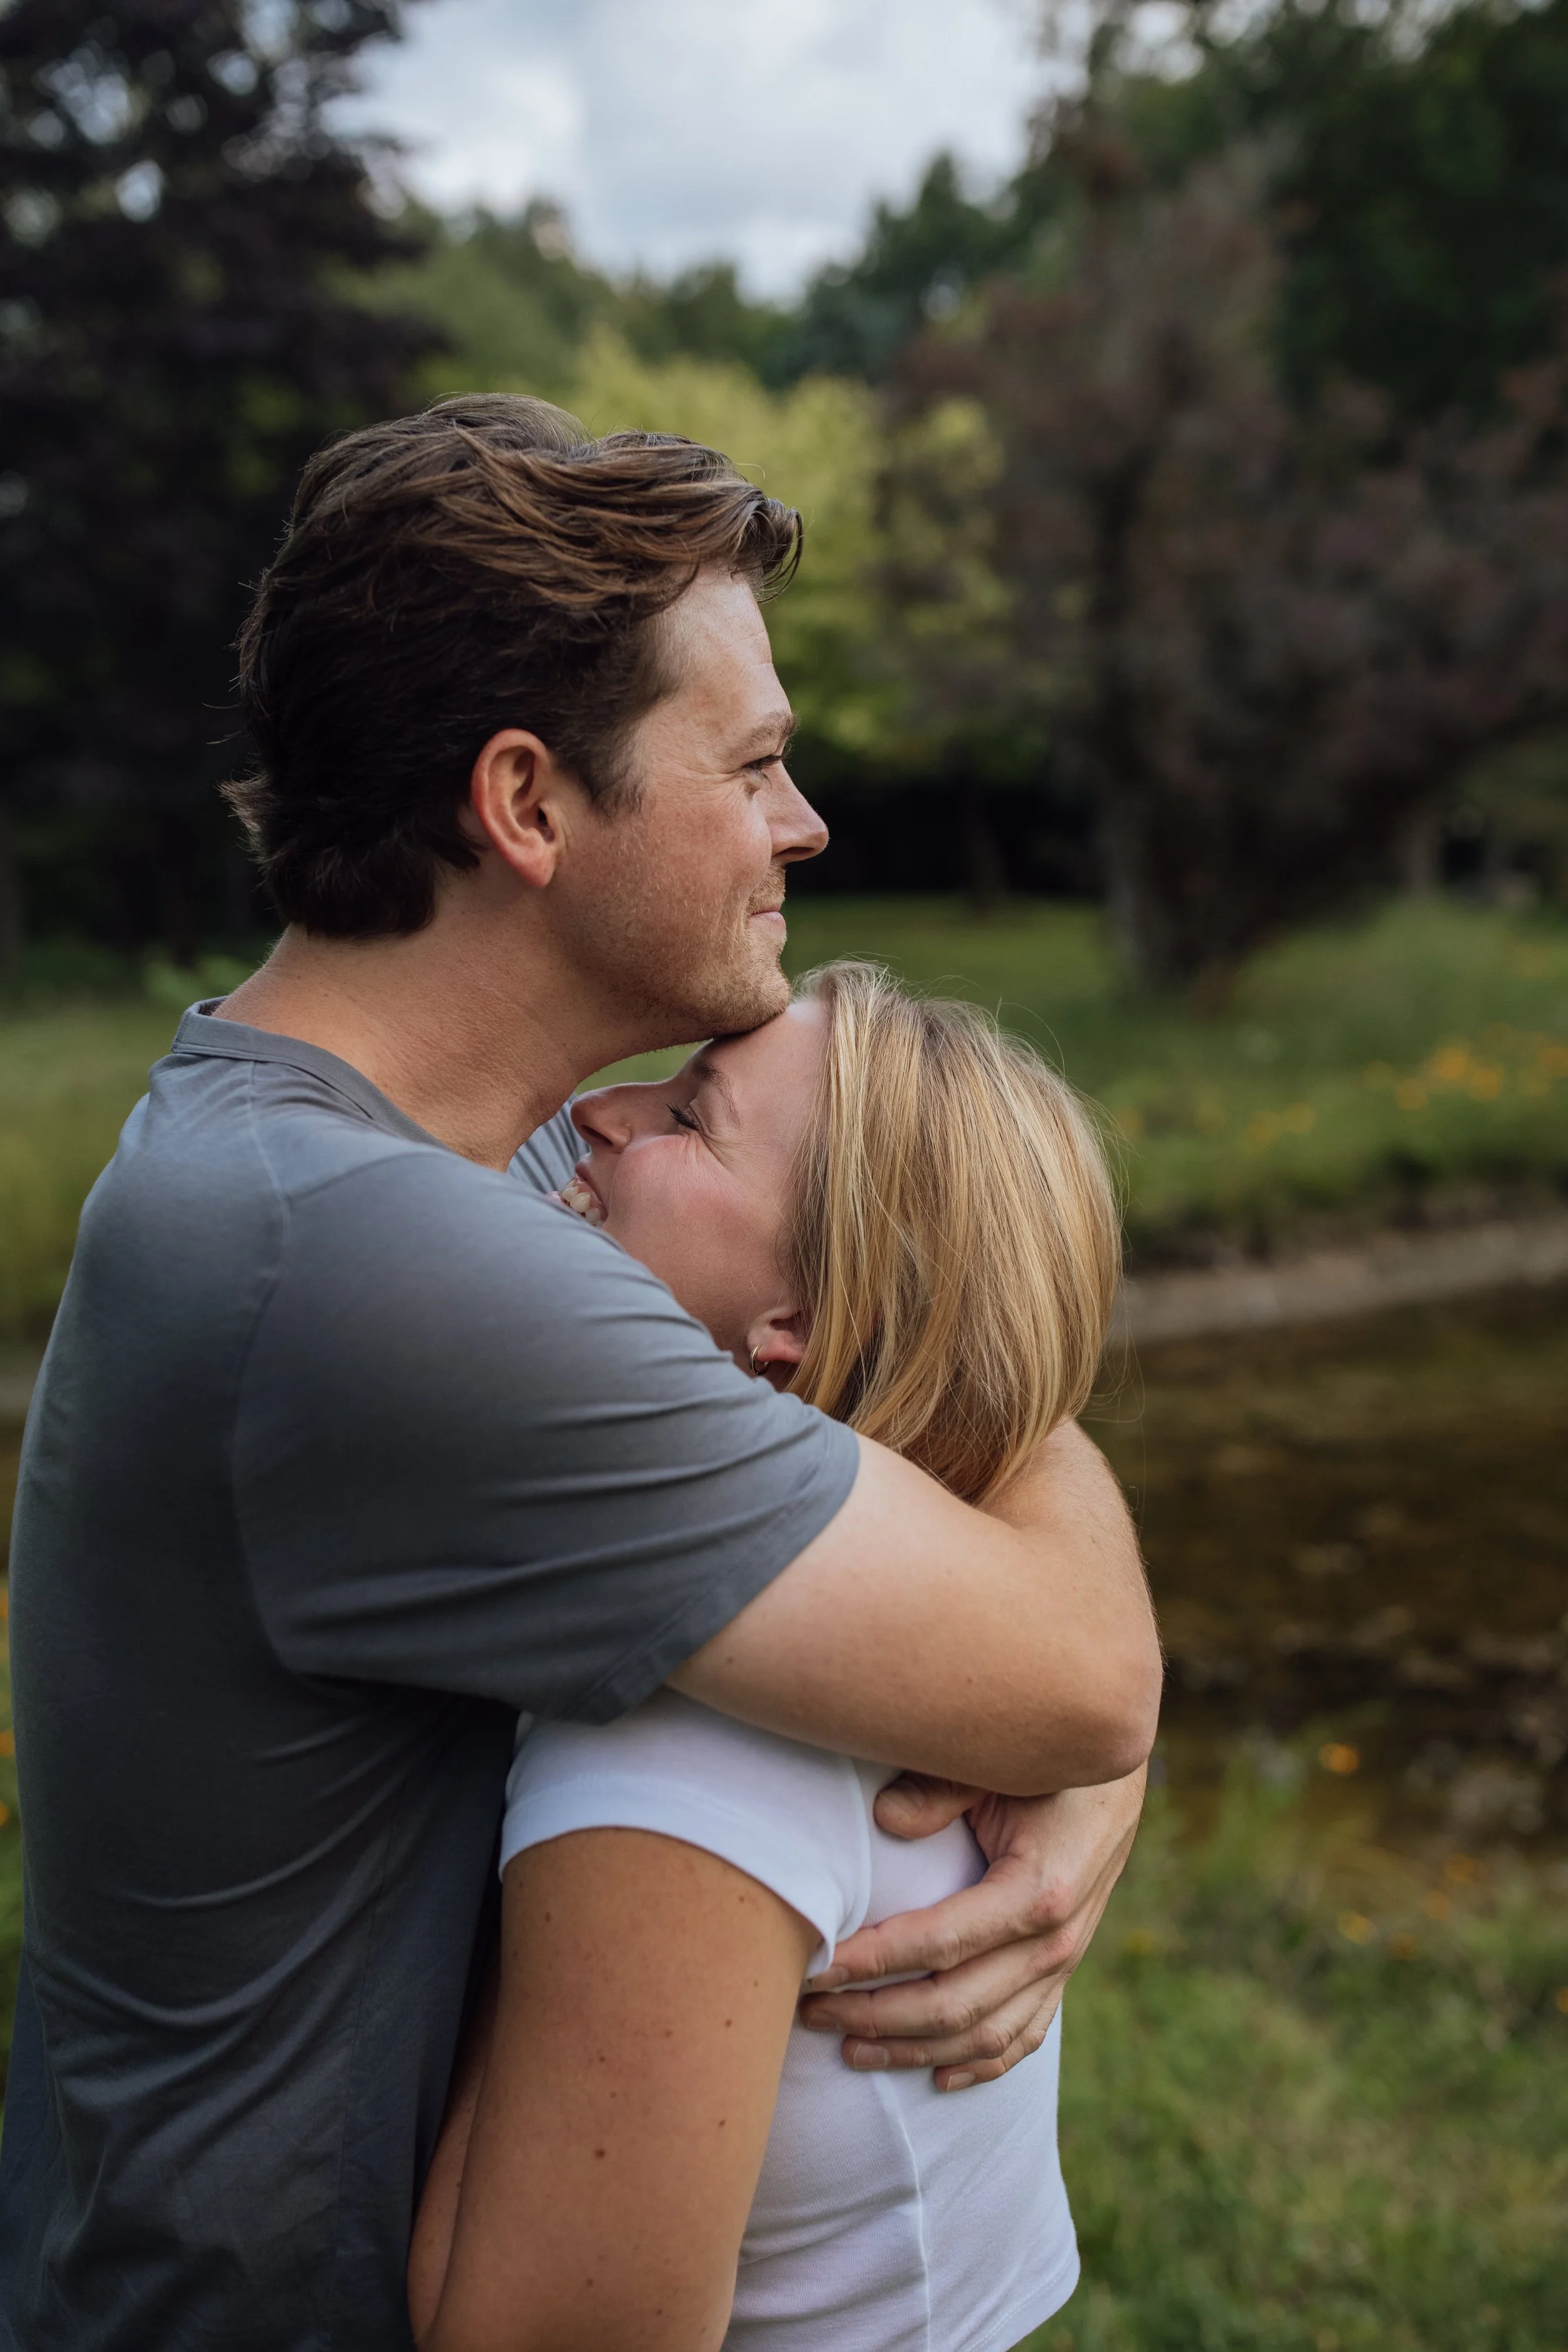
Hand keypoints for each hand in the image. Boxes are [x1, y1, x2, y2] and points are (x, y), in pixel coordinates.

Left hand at [796, 1764, 1147, 2090]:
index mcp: (1038, 1889)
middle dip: (875, 2016)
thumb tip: (883, 1817)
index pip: (938, 1944)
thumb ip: (942, 1788)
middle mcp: (1055, 1939)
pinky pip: (1025, 2035)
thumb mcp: (997, 1761)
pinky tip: (936, 2079)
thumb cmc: (1047, 1760)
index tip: (814, 1969)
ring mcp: (1065, 1962)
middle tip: (810, 2012)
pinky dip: (980, 2064)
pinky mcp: (1066, 1968)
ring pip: (983, 2035)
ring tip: (848, 2051)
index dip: (871, 1963)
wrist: (1117, 1768)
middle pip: (953, 2005)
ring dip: (913, 2050)